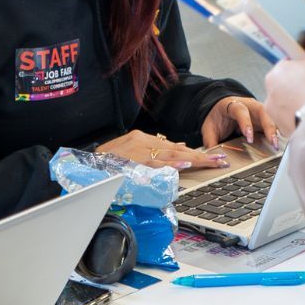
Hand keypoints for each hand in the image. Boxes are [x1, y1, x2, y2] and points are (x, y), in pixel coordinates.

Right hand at [97, 129, 225, 170]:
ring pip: (171, 155)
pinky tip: (185, 164)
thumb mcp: (130, 154)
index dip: (195, 153)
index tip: (213, 156)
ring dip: (195, 159)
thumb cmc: (105, 162)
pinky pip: (156, 163)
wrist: (83, 164)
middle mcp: (142, 142)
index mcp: (142, 140)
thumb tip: (177, 153)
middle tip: (221, 160)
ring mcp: (138, 152)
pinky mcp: (133, 161)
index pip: (174, 146)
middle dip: (202, 156)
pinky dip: (171, 163)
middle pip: (178, 149)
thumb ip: (152, 155)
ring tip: (212, 162)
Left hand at [199, 95, 281, 150]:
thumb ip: (210, 141)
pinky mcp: (264, 118)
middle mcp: (248, 105)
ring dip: (275, 130)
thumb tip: (213, 157)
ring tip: (277, 145)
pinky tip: (280, 141)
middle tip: (272, 141)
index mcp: (232, 105)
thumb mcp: (209, 127)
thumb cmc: (217, 117)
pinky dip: (277, 131)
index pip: (241, 110)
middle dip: (268, 126)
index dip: (246, 123)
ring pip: (271, 116)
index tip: (249, 138)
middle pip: (261, 111)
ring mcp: (258, 110)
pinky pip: (273, 122)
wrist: (221, 107)